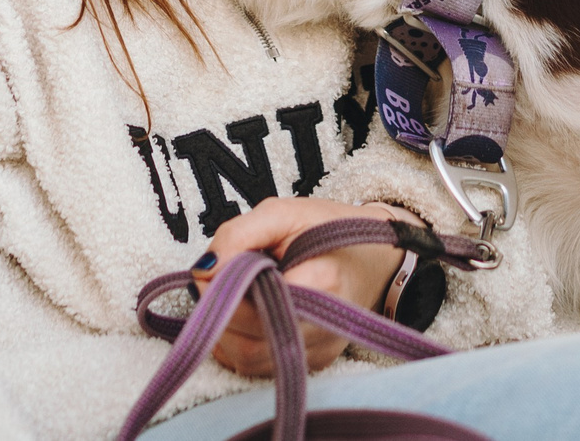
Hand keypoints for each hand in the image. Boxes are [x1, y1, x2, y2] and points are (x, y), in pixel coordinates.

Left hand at [190, 198, 407, 376]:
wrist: (376, 256)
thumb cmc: (330, 229)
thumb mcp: (283, 213)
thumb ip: (238, 234)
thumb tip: (204, 268)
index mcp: (323, 285)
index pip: (257, 306)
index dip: (223, 290)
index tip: (211, 268)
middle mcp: (324, 329)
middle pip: (248, 341)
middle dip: (218, 312)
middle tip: (213, 280)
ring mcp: (318, 352)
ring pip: (248, 360)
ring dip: (224, 330)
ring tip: (228, 293)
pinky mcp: (311, 363)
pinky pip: (258, 365)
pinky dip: (237, 343)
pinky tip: (240, 313)